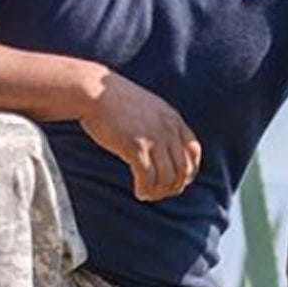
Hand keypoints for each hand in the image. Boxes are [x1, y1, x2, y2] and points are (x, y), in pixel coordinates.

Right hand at [80, 70, 201, 201]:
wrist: (94, 92)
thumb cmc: (113, 99)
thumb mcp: (146, 106)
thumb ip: (158, 122)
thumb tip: (158, 143)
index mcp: (173, 118)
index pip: (193, 150)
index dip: (190, 170)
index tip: (180, 180)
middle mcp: (168, 130)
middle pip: (183, 168)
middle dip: (174, 185)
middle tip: (161, 192)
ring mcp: (153, 139)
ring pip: (167, 177)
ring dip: (158, 191)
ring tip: (147, 194)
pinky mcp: (136, 148)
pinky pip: (147, 178)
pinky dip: (145, 189)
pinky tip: (139, 192)